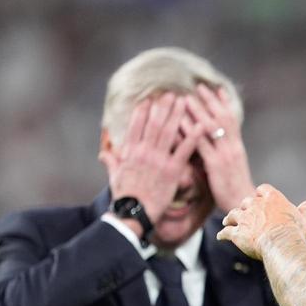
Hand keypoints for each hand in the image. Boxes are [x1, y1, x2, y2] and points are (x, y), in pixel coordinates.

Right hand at [99, 93, 201, 221]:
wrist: (133, 212)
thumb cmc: (125, 196)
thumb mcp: (115, 176)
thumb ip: (111, 161)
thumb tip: (104, 153)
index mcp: (130, 152)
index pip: (136, 125)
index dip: (143, 111)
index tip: (149, 99)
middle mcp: (144, 152)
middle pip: (154, 123)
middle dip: (163, 106)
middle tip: (171, 93)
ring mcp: (159, 160)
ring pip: (169, 131)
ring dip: (178, 114)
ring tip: (185, 101)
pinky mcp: (172, 170)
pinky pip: (185, 150)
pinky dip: (193, 136)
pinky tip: (202, 125)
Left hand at [185, 84, 255, 212]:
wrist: (243, 206)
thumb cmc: (235, 189)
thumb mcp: (232, 167)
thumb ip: (223, 153)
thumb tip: (213, 144)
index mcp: (237, 147)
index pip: (232, 119)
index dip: (224, 103)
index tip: (216, 88)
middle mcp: (233, 147)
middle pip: (222, 117)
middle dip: (210, 101)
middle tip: (198, 86)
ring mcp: (225, 155)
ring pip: (210, 128)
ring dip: (198, 111)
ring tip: (186, 98)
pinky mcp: (215, 166)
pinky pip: (200, 145)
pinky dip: (189, 133)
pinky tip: (179, 124)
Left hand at [217, 184, 305, 259]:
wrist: (280, 243)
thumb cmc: (294, 231)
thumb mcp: (304, 219)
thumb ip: (305, 211)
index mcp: (272, 198)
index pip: (264, 189)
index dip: (262, 194)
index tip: (261, 197)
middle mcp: (255, 205)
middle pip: (246, 201)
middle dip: (245, 206)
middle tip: (244, 212)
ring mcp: (244, 218)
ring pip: (233, 214)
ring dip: (230, 217)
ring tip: (227, 220)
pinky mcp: (236, 233)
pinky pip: (226, 231)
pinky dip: (223, 234)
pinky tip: (220, 236)